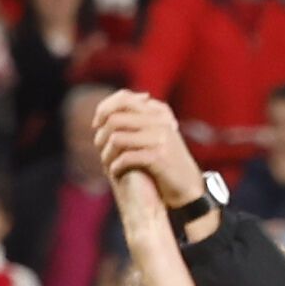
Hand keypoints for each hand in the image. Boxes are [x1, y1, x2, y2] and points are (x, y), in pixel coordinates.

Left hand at [86, 92, 201, 207]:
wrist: (188, 187)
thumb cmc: (165, 162)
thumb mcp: (155, 136)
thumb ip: (137, 121)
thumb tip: (104, 112)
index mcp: (158, 113)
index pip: (124, 98)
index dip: (104, 109)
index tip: (96, 125)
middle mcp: (160, 121)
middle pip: (115, 118)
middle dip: (101, 136)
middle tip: (99, 149)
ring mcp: (160, 138)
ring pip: (116, 138)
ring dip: (106, 154)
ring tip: (107, 164)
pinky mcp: (159, 156)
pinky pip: (125, 157)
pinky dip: (115, 167)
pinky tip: (116, 172)